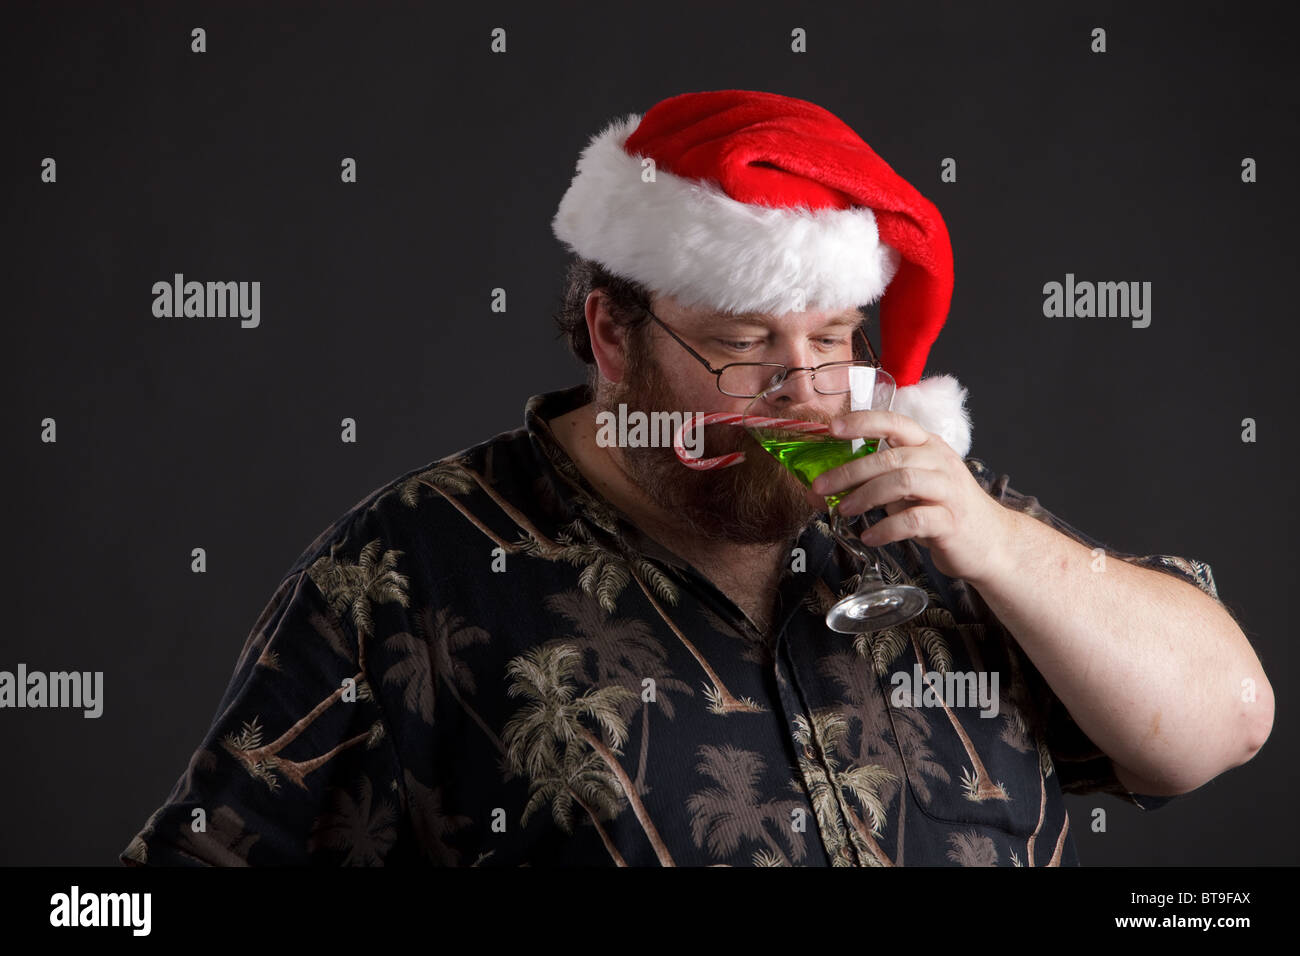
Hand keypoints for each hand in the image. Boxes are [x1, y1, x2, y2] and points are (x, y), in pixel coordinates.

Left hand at [803, 410, 1012, 583]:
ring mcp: (948, 490)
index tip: (832, 428)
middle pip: (890, 456)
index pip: (895, 422)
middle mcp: (939, 461)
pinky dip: (886, 528)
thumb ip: (879, 480)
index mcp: (927, 445)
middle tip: (822, 486)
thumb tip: (827, 486)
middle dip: (850, 471)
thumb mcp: (912, 487)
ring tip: (843, 510)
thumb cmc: (943, 510)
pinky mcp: (951, 521)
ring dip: (866, 496)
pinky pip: (913, 520)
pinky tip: (870, 536)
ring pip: (902, 482)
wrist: (990, 542)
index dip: (863, 422)